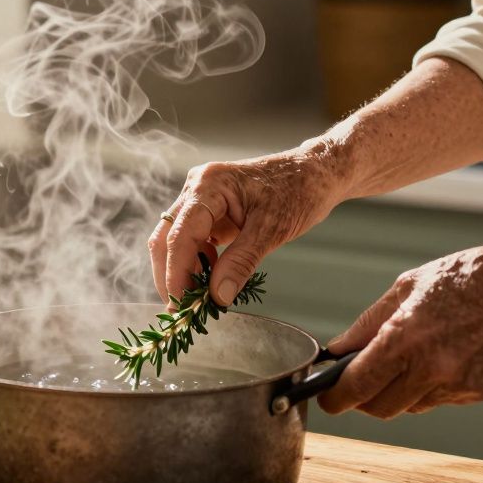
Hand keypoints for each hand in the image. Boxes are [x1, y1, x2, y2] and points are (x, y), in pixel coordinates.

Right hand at [150, 146, 345, 304]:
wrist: (315, 173)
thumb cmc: (299, 191)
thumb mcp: (271, 229)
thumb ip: (240, 262)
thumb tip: (217, 296)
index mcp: (209, 185)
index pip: (180, 235)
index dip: (176, 273)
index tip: (182, 305)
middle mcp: (197, 188)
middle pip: (166, 238)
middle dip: (170, 275)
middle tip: (181, 309)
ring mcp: (200, 198)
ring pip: (174, 240)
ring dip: (182, 270)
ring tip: (197, 298)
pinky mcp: (208, 210)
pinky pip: (191, 239)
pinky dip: (196, 262)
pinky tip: (209, 278)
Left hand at [319, 242, 482, 418]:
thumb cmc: (468, 278)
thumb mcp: (407, 287)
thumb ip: (367, 325)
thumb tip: (336, 351)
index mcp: (405, 338)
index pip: (355, 387)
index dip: (334, 398)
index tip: (325, 398)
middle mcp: (429, 369)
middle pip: (377, 408)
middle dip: (361, 398)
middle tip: (358, 378)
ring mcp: (455, 385)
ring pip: (407, 407)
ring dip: (394, 392)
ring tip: (406, 358)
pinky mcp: (475, 393)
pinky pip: (435, 400)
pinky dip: (425, 387)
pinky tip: (438, 358)